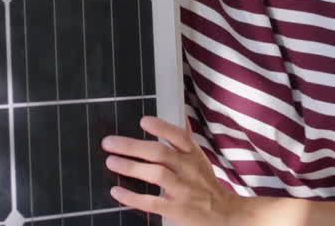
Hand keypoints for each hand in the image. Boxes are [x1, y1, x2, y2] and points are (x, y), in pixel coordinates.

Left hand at [102, 115, 245, 225]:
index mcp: (193, 155)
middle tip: (109, 143)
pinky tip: (116, 192)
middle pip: (160, 153)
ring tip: (111, 162)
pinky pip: (152, 202)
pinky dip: (132, 197)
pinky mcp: (176, 210)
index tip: (143, 121)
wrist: (226, 215)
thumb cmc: (206, 185)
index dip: (161, 128)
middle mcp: (188, 170)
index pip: (179, 136)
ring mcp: (182, 190)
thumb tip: (182, 120)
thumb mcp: (200, 160)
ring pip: (156, 175)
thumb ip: (186, 142)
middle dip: (132, 147)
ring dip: (131, 167)